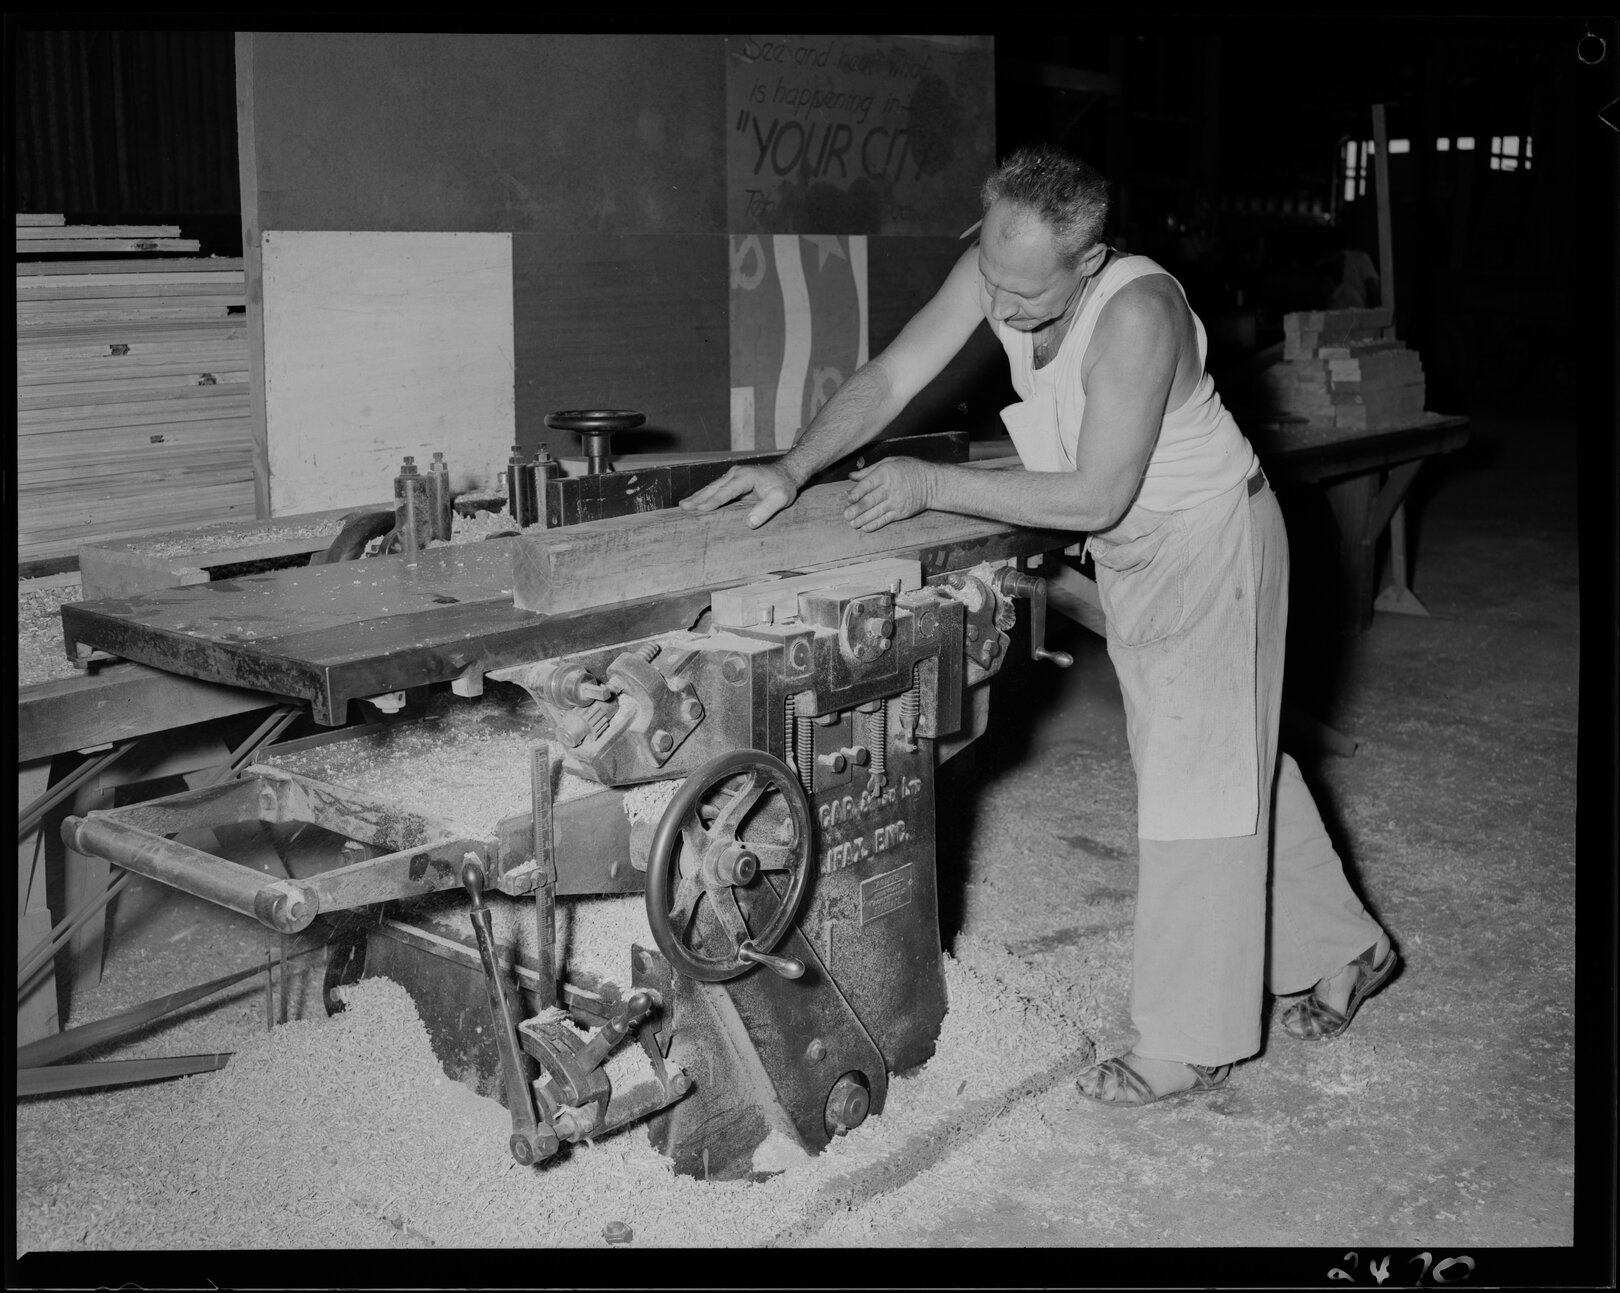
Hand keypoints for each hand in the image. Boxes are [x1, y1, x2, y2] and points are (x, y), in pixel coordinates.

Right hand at [679, 464, 798, 528]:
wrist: (787, 473)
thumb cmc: (784, 486)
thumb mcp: (781, 499)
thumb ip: (766, 510)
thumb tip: (750, 523)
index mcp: (746, 477)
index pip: (727, 491)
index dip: (714, 501)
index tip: (701, 509)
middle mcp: (736, 474)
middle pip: (714, 488)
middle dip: (699, 498)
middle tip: (684, 508)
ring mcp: (732, 476)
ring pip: (712, 487)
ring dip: (698, 496)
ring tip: (683, 505)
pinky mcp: (732, 481)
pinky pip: (716, 489)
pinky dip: (704, 495)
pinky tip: (695, 502)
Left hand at [843, 458, 933, 531]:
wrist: (932, 484)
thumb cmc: (909, 469)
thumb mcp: (890, 462)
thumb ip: (869, 470)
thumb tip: (851, 476)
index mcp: (886, 473)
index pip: (868, 484)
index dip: (857, 492)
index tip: (848, 498)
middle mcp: (890, 488)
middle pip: (871, 500)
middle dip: (857, 509)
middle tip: (846, 515)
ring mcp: (896, 502)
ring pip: (876, 512)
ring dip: (862, 519)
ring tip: (851, 523)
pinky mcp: (900, 513)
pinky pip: (885, 520)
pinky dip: (874, 524)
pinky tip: (864, 527)